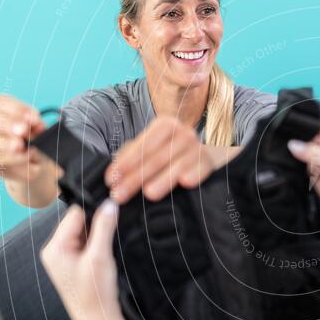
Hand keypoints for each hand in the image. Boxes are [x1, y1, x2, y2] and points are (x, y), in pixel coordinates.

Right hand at [0, 94, 47, 182]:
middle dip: (8, 124)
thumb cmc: (29, 136)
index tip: (35, 118)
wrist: (26, 160)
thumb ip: (36, 124)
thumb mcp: (35, 127)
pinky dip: (10, 157)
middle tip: (24, 131)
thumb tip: (39, 124)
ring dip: (5, 142)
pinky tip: (23, 157)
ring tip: (21, 146)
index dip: (18, 109)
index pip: (0, 102)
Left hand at [40, 201, 123, 319]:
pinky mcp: (73, 263)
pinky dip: (98, 244)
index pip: (74, 214)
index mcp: (55, 247)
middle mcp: (55, 250)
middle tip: (114, 226)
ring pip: (84, 232)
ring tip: (108, 245)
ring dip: (98, 234)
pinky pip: (86, 244)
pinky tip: (106, 251)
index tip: (112, 208)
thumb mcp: (100, 255)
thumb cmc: (95, 292)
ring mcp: (63, 257)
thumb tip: (110, 204)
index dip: (94, 209)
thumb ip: (104, 226)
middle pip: (79, 222)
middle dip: (97, 223)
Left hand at [104, 115, 219, 202]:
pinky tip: (184, 182)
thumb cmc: (169, 153)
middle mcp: (183, 132)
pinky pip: (201, 168)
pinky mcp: (209, 162)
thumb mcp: (148, 149)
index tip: (110, 180)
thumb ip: (130, 157)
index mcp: (165, 125)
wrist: (202, 156)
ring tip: (148, 194)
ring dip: (162, 180)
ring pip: (177, 164)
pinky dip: (194, 174)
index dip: (125, 163)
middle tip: (120, 194)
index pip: (142, 145)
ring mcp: (197, 147)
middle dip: (136, 177)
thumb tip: (113, 175)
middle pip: (156, 157)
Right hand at [287, 118, 319, 222]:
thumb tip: (294, 145)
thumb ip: (317, 154)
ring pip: (303, 151)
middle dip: (300, 141)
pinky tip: (296, 168)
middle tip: (292, 146)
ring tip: (295, 159)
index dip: (308, 124)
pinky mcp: (315, 173)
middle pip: (310, 136)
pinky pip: (301, 165)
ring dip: (298, 154)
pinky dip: (296, 166)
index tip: (292, 127)